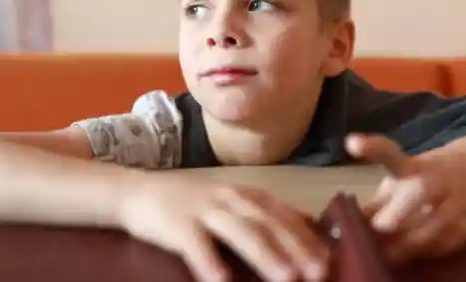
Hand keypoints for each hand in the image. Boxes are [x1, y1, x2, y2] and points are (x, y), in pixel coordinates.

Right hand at [116, 172, 328, 281]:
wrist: (137, 191)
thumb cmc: (188, 203)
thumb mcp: (227, 202)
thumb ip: (257, 214)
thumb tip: (298, 228)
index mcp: (244, 194)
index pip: (282, 214)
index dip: (306, 236)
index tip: (328, 258)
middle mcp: (229, 198)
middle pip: (268, 224)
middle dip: (296, 248)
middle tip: (319, 272)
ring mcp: (203, 209)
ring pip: (240, 232)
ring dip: (265, 255)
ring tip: (286, 278)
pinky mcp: (177, 225)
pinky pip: (196, 245)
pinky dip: (210, 264)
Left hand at [345, 133, 465, 262]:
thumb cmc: (430, 172)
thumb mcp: (403, 178)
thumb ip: (378, 201)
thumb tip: (347, 224)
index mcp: (414, 165)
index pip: (391, 155)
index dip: (373, 149)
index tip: (352, 143)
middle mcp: (438, 178)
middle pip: (420, 189)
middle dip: (397, 212)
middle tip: (379, 227)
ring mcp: (458, 199)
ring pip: (436, 225)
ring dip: (410, 243)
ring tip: (388, 255)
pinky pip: (448, 242)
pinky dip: (429, 251)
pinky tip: (415, 254)